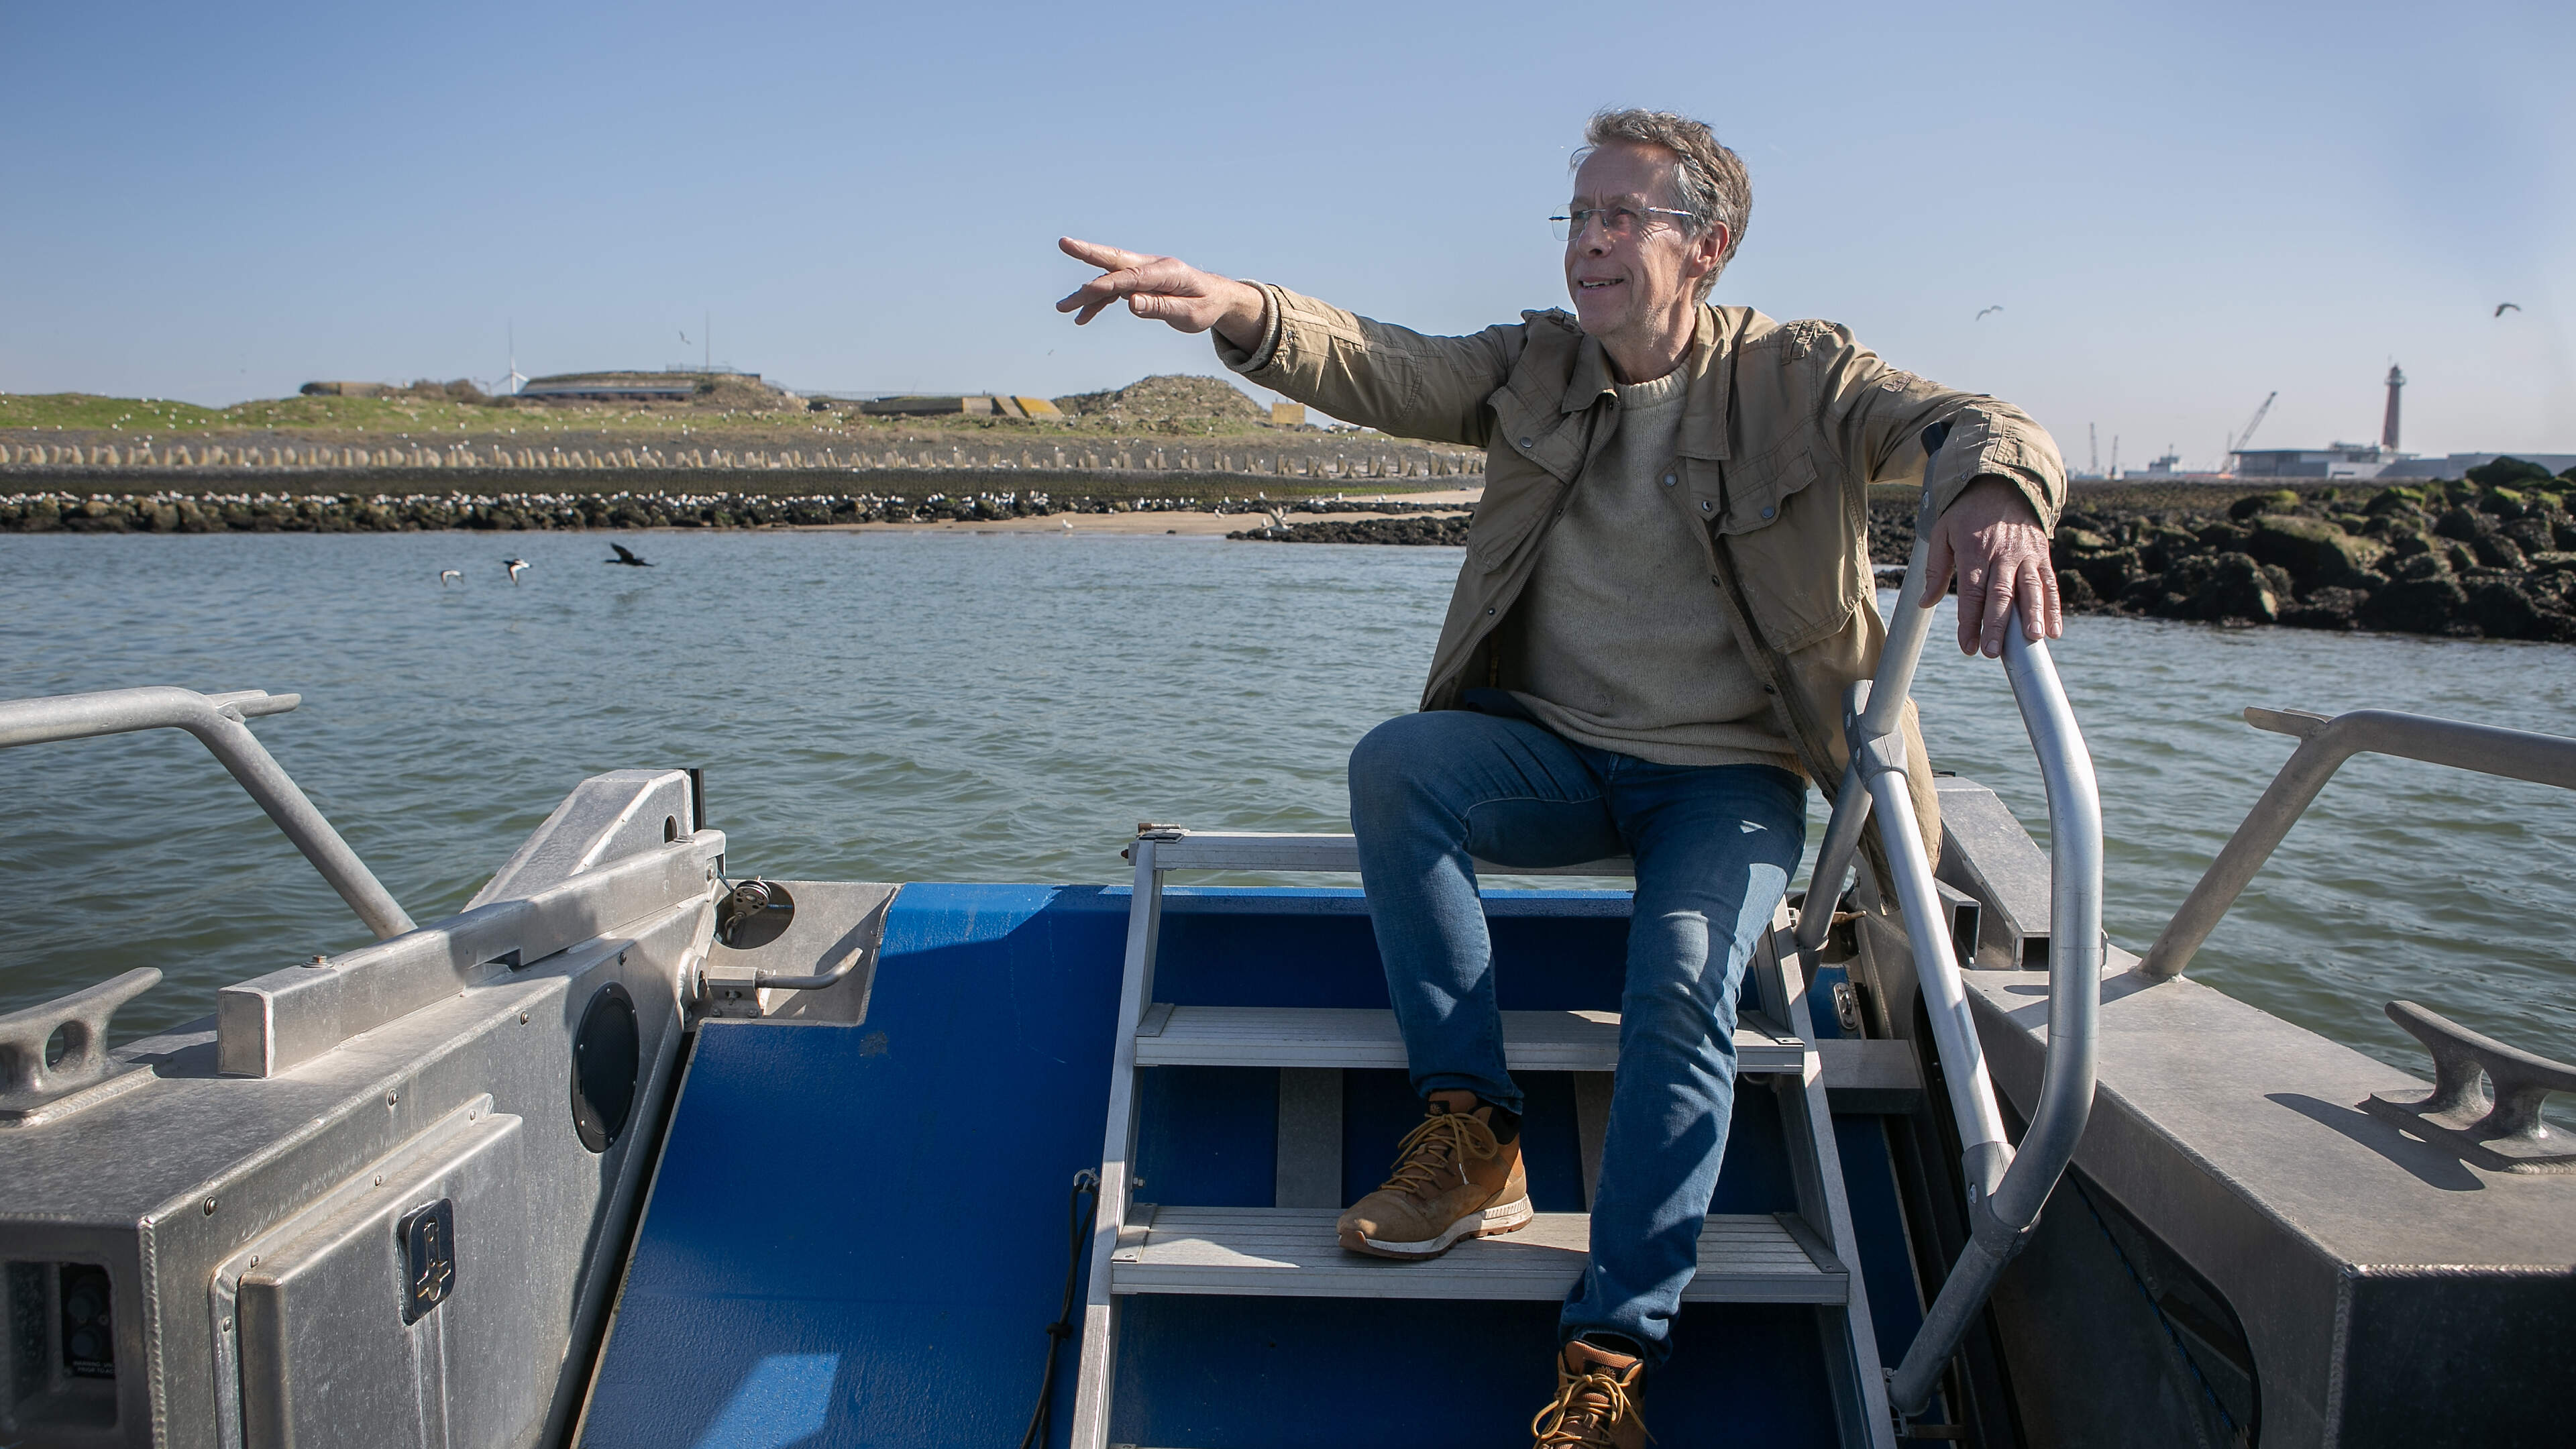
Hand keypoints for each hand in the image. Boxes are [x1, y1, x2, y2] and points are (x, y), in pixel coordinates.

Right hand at [1054, 237, 1267, 348]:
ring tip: (1062, 308)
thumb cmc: (1206, 305)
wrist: (1216, 297)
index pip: (1131, 277)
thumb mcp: (1190, 314)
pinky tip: (1082, 318)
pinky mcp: (1138, 284)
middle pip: (1114, 260)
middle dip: (1087, 253)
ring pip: (1109, 279)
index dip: (1108, 284)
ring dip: (1086, 293)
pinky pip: (1113, 292)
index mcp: (1166, 271)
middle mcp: (1150, 267)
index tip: (1087, 292)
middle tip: (1063, 243)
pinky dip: (1097, 304)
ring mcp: (1142, 274)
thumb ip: (1161, 306)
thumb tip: (1131, 303)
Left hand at [1920, 476, 2061, 656]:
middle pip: (2001, 593)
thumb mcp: (1943, 533)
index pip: (1971, 592)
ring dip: (2032, 616)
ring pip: (2030, 588)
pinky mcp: (2042, 556)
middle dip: (1997, 625)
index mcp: (1974, 550)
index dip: (1970, 620)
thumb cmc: (1967, 513)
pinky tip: (2054, 631)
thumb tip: (1924, 603)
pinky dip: (2053, 608)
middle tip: (1994, 652)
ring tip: (2031, 639)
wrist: (2003, 483)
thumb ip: (1936, 570)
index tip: (1968, 646)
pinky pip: (2049, 584)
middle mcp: (2002, 554)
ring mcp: (2025, 555)